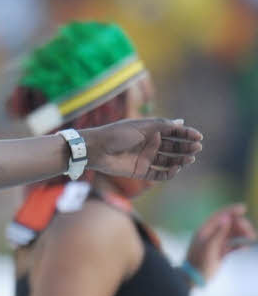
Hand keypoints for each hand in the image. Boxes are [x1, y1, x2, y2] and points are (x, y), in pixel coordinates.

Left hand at [82, 118, 202, 180]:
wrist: (96, 150)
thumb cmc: (117, 134)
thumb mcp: (142, 127)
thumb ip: (162, 126)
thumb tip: (181, 122)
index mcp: (150, 131)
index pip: (173, 132)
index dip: (186, 134)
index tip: (199, 137)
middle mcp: (149, 144)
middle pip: (173, 147)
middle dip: (186, 147)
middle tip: (197, 148)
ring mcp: (145, 158)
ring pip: (169, 161)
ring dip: (180, 160)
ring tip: (189, 158)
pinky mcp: (140, 171)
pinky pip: (159, 174)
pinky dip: (169, 172)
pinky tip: (176, 168)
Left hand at [186, 204, 254, 281]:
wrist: (194, 278)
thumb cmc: (199, 261)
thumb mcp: (209, 246)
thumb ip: (218, 232)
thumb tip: (227, 218)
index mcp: (205, 230)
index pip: (219, 216)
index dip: (231, 210)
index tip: (244, 208)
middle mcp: (211, 235)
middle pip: (228, 225)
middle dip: (240, 225)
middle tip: (250, 232)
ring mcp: (216, 244)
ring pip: (231, 235)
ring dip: (242, 234)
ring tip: (252, 237)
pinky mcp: (220, 253)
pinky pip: (232, 246)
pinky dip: (240, 245)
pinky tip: (246, 247)